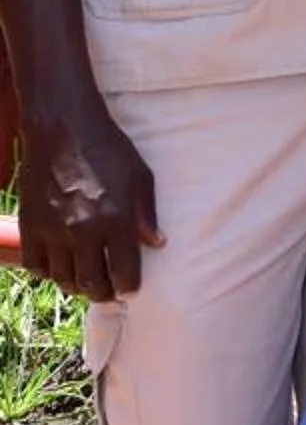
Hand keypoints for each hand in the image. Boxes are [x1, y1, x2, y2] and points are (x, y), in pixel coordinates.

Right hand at [19, 102, 159, 302]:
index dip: (128, 286)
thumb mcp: (140, 177)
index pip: (124, 270)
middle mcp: (83, 230)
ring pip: (63, 278)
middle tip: (108, 292)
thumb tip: (157, 243)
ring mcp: (53, 230)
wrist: (64, 130)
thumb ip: (146, 214)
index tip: (131, 289)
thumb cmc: (109, 150)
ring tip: (86, 281)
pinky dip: (48, 273)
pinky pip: (36, 265)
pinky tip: (59, 267)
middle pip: (91, 282)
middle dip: (103, 293)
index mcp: (115, 219)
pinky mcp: (29, 226)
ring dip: (76, 285)